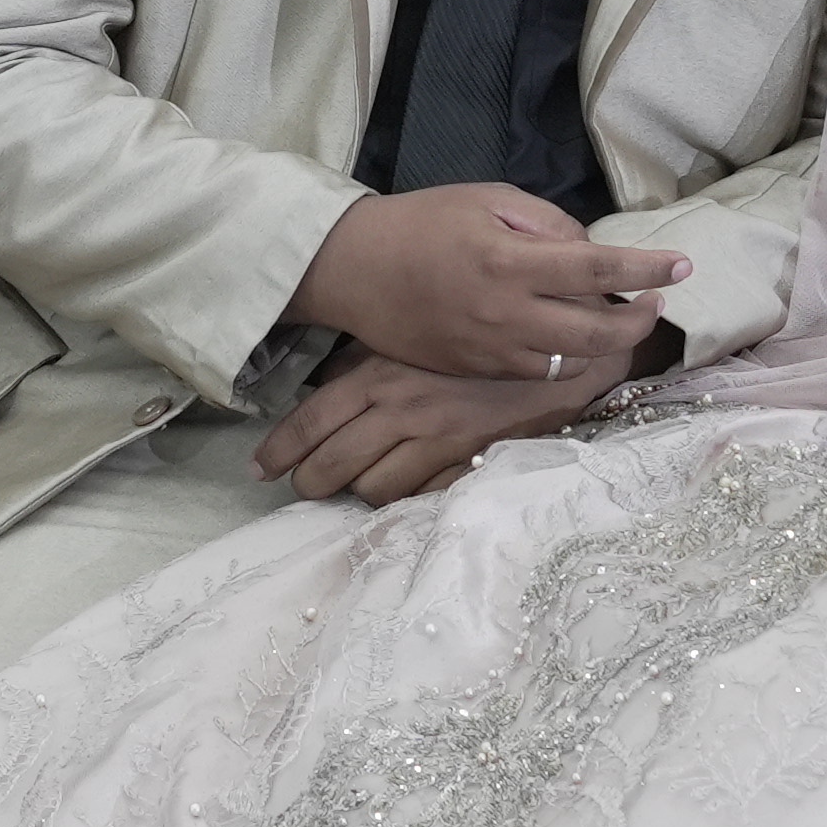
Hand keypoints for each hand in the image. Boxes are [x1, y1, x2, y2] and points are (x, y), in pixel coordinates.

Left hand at [255, 342, 618, 503]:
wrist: (565, 343)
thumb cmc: (486, 326)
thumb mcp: (418, 332)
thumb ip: (373, 358)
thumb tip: (330, 384)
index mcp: (383, 371)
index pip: (315, 418)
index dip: (282, 449)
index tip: (262, 467)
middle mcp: (402, 409)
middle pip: (334, 464)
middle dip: (311, 481)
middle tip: (302, 485)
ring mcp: (436, 441)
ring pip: (373, 489)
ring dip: (359, 492)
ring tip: (353, 487)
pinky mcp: (468, 462)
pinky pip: (420, 497)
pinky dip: (406, 500)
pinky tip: (402, 491)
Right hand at [285, 184, 685, 380]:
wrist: (355, 269)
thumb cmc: (423, 222)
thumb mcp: (487, 199)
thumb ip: (546, 223)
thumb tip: (587, 250)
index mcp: (510, 261)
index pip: (597, 270)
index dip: (646, 269)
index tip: (685, 265)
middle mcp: (507, 313)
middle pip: (595, 334)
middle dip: (639, 321)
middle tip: (657, 300)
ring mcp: (492, 349)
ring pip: (570, 362)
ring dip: (606, 345)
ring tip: (622, 319)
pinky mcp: (477, 370)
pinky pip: (537, 372)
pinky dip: (566, 358)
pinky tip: (575, 339)